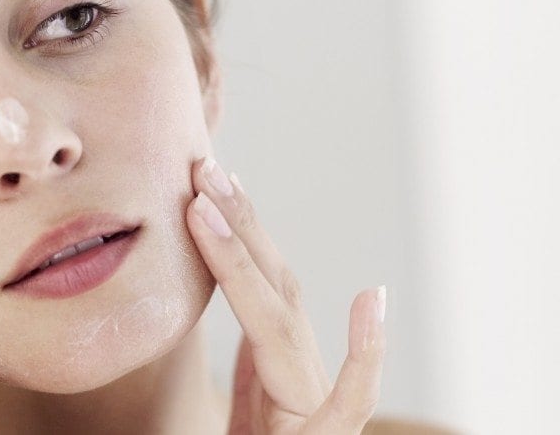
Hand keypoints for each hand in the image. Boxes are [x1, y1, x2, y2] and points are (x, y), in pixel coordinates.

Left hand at [186, 157, 386, 434]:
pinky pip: (352, 398)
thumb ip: (242, 358)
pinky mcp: (323, 434)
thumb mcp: (240, 400)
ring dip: (252, 253)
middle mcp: (298, 368)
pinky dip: (368, 352)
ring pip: (287, 318)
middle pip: (270, 285)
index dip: (232, 235)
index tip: (204, 185)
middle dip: (238, 225)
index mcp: (273, 359)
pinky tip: (373, 300)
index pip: (254, 285)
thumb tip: (211, 299)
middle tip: (203, 168)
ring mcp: (313, 398)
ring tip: (216, 199)